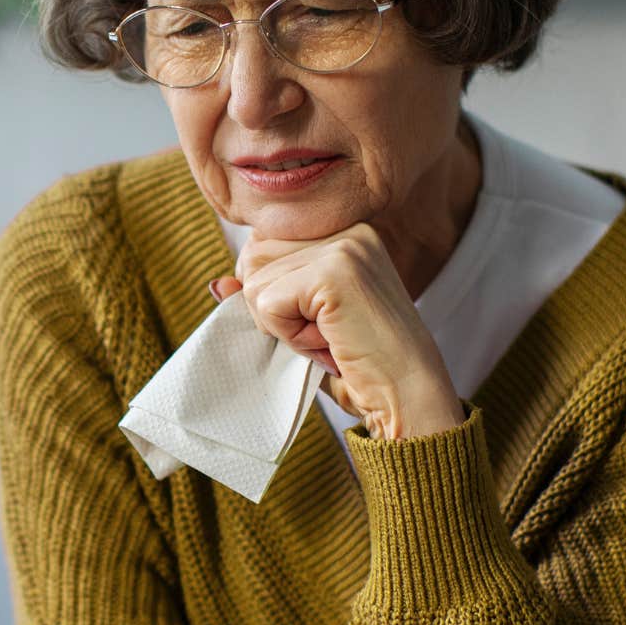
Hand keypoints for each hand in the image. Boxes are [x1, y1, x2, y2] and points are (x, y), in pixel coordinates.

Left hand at [209, 221, 462, 440]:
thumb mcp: (302, 325)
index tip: (320, 322)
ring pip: (255, 283)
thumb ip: (264, 297)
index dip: (274, 295)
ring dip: (282, 326)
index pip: (263, 246)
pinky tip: (329, 342)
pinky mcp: (334, 271)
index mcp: (343, 231)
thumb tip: (218, 284)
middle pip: (253, 259)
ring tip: (329, 338)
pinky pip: (267, 303)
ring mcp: (343, 245)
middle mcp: (346, 228)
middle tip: (324, 334)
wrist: (408, 396)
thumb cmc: (359, 366)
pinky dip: (288, 335)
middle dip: (274, 310)